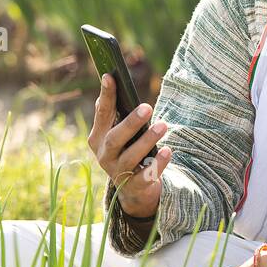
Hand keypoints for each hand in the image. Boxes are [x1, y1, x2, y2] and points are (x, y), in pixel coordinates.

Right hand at [87, 73, 173, 217]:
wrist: (133, 190)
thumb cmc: (127, 151)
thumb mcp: (117, 134)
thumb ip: (113, 113)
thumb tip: (110, 81)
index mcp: (98, 138)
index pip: (101, 114)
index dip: (106, 96)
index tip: (110, 76)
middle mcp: (104, 155)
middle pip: (115, 139)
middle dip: (131, 123)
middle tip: (147, 107)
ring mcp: (118, 173)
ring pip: (131, 157)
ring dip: (147, 140)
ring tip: (163, 125)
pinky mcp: (134, 186)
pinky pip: (146, 175)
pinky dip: (158, 163)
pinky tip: (168, 150)